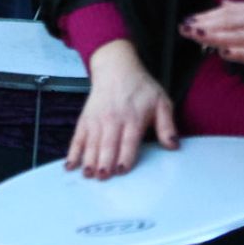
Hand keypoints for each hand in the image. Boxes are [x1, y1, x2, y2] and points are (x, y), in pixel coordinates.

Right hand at [66, 40, 177, 178]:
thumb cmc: (140, 87)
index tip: (122, 170)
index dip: (125, 155)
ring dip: (89, 159)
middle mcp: (113, 119)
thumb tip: (173, 146)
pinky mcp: (85, 119)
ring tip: (87, 174)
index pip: (129, 140)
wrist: (116, 67)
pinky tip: (70, 165)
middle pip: (108, 143)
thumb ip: (167, 126)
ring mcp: (97, 120)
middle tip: (103, 176)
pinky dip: (73, 152)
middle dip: (104, 161)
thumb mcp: (161, 102)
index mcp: (133, 118)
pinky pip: (78, 138)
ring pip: (92, 143)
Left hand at [181, 2, 243, 80]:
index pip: (232, 11)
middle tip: (186, 28)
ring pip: (241, 36)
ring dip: (217, 37)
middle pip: (232, 22)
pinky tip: (224, 52)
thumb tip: (225, 3)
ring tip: (197, 37)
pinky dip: (239, 52)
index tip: (191, 19)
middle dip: (207, 25)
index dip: (210, 15)